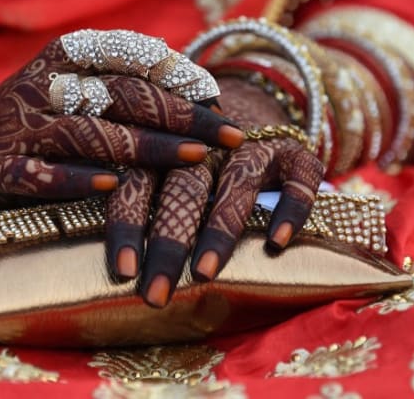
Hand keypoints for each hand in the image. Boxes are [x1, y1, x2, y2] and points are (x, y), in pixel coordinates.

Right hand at [0, 38, 243, 212]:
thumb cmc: (36, 118)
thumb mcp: (73, 86)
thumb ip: (122, 83)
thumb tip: (202, 92)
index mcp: (64, 56)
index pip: (131, 57)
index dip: (179, 76)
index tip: (219, 96)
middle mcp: (42, 83)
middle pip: (124, 96)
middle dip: (183, 115)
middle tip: (229, 133)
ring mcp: (19, 126)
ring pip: (93, 134)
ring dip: (148, 146)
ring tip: (194, 156)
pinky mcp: (0, 168)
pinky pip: (44, 175)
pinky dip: (80, 181)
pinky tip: (117, 188)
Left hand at [109, 76, 324, 307]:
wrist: (255, 121)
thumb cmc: (199, 171)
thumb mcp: (166, 176)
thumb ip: (141, 205)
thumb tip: (116, 270)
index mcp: (166, 150)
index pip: (138, 183)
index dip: (128, 224)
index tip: (124, 271)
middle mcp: (207, 145)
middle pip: (184, 186)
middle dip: (169, 241)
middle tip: (157, 292)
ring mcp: (253, 146)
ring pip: (237, 183)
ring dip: (220, 227)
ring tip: (205, 272)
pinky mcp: (294, 153)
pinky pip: (297, 179)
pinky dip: (289, 209)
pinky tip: (278, 242)